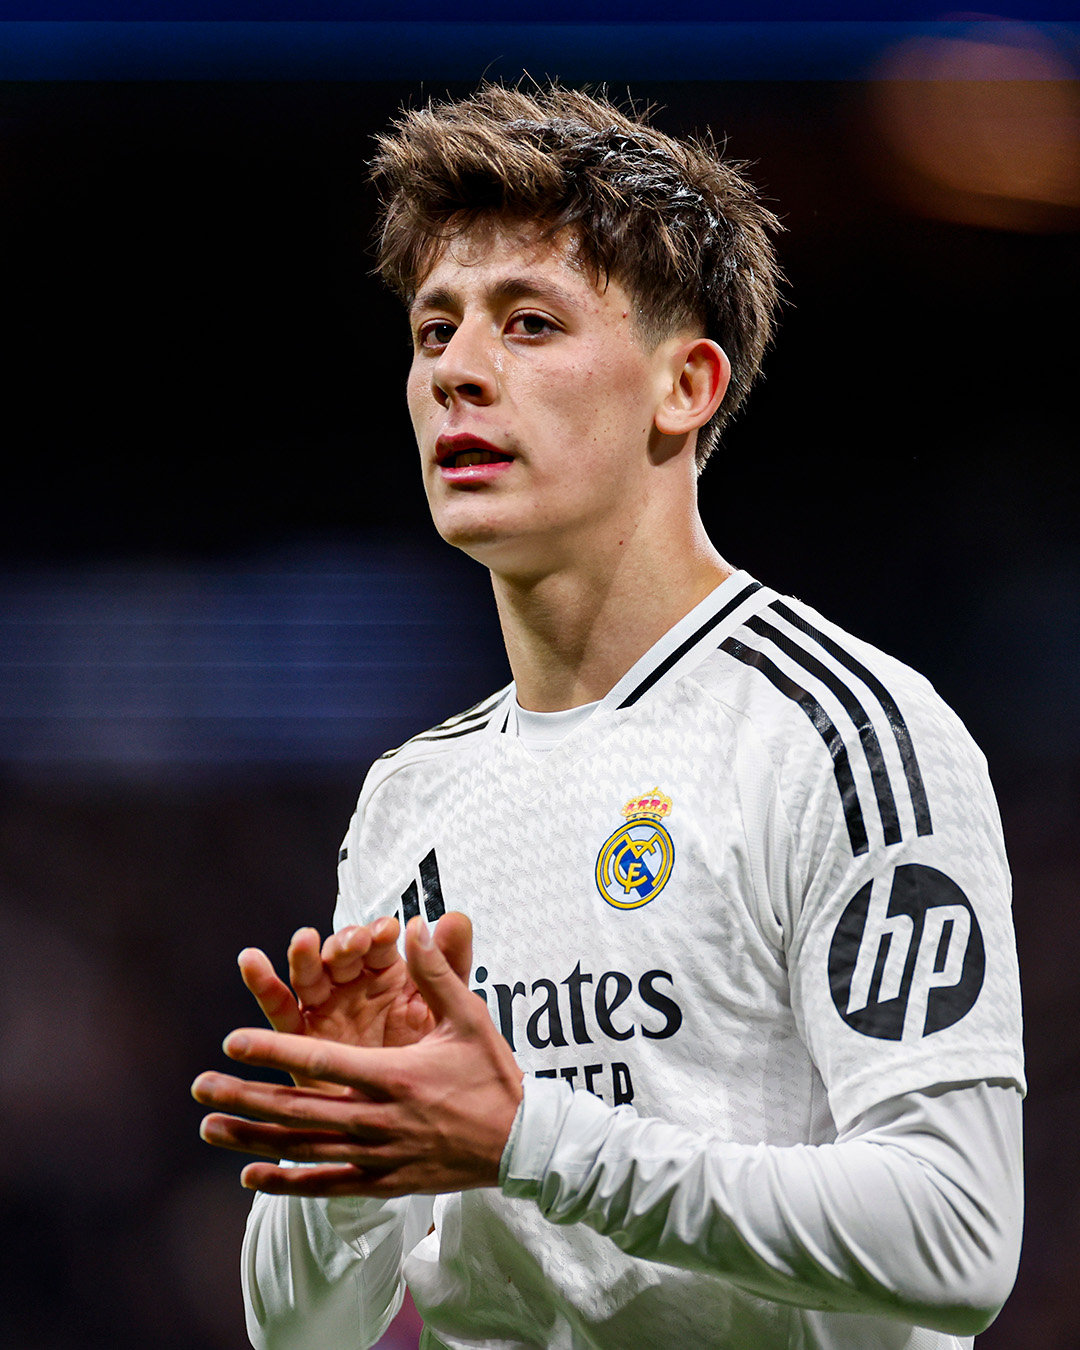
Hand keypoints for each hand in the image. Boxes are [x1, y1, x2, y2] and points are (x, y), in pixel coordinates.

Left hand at [193, 916, 523, 1196]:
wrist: (521, 1144)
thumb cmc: (493, 1074)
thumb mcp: (467, 1017)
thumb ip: (437, 972)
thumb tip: (415, 926)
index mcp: (394, 1075)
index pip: (322, 1060)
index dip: (275, 1050)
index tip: (233, 1041)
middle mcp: (378, 1118)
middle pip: (298, 1109)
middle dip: (244, 1097)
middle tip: (200, 1087)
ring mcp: (379, 1155)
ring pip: (303, 1148)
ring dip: (252, 1138)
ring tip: (209, 1128)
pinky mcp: (384, 1182)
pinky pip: (327, 1185)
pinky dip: (287, 1182)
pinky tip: (251, 1176)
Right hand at [237, 913, 471, 1088]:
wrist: (420, 1117)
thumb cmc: (433, 1058)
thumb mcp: (451, 1010)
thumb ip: (449, 965)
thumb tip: (456, 919)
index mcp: (388, 976)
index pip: (379, 946)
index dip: (380, 936)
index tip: (387, 932)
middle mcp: (353, 988)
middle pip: (341, 957)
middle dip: (345, 945)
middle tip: (353, 942)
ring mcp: (326, 1011)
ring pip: (310, 977)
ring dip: (305, 957)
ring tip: (304, 941)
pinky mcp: (302, 1039)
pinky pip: (281, 1011)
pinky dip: (263, 985)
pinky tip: (252, 961)